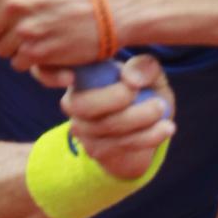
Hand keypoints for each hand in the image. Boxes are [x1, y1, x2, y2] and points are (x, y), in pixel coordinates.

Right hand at [59, 54, 174, 179]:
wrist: (147, 128)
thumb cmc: (144, 90)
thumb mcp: (148, 74)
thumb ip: (144, 67)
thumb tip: (131, 79)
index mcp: (79, 76)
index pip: (50, 73)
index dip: (51, 74)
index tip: (74, 75)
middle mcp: (72, 102)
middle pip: (83, 104)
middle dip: (114, 98)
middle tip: (143, 86)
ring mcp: (82, 129)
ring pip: (106, 126)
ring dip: (140, 118)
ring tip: (163, 109)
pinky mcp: (96, 150)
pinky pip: (121, 144)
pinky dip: (148, 136)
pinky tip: (167, 127)